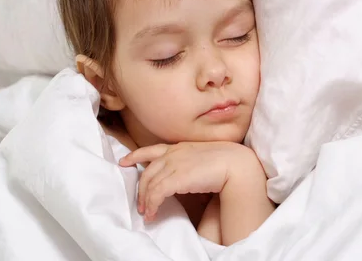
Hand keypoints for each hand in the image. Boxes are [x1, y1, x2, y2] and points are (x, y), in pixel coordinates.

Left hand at [118, 141, 254, 221]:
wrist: (236, 164)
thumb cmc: (227, 161)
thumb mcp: (203, 156)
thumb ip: (190, 162)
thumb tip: (187, 175)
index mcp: (180, 147)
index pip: (151, 149)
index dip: (136, 155)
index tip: (124, 161)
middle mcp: (173, 154)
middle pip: (147, 171)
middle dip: (141, 188)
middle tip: (141, 203)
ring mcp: (173, 165)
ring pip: (149, 184)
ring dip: (146, 200)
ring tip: (147, 213)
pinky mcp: (175, 179)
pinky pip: (156, 194)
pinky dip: (152, 205)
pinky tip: (153, 214)